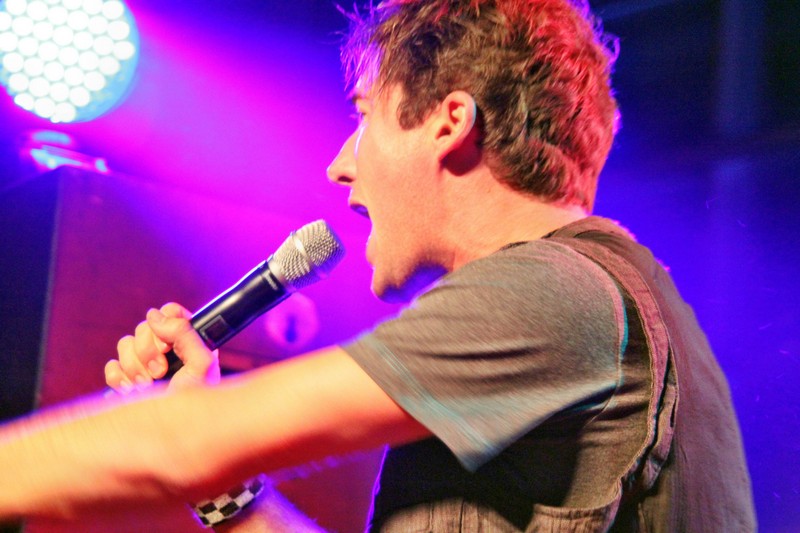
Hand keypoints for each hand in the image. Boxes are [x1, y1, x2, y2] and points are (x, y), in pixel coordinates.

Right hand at [105, 302, 220, 392]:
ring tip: (149, 386)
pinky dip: (119, 379)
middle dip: (148, 352)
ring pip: (124, 345)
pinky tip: (133, 391)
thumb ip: (185, 334)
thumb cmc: (196, 402)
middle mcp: (166, 349)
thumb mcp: (201, 365)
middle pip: (143, 327)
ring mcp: (144, 363)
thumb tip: (156, 315)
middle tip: (161, 371)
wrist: (175, 434)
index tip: (167, 344)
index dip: (164, 322)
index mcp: (188, 341)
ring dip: (135, 367)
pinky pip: (112, 366)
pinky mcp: (127, 379)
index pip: (170, 312)